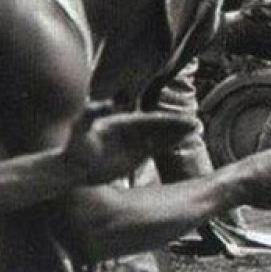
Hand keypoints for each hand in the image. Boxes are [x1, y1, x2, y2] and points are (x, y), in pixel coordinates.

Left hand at [62, 106, 200, 184]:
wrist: (74, 168)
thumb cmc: (75, 147)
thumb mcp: (79, 128)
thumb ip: (90, 114)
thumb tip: (104, 102)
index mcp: (123, 121)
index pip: (150, 120)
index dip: (167, 119)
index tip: (182, 120)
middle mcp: (132, 129)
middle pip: (160, 125)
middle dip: (178, 124)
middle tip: (196, 124)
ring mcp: (136, 141)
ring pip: (161, 135)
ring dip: (178, 133)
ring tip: (196, 129)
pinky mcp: (137, 154)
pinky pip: (157, 147)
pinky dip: (170, 143)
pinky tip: (183, 141)